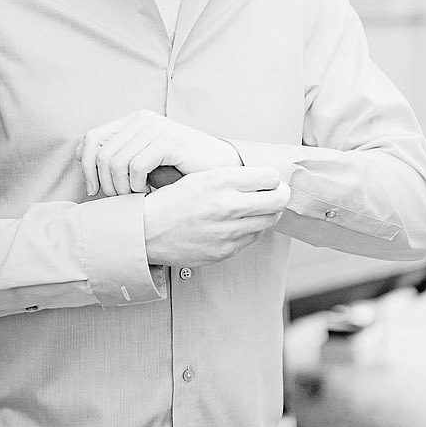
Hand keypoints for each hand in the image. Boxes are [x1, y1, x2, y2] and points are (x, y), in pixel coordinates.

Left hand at [78, 109, 241, 196]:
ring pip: (115, 162)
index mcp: (132, 121)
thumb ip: (116, 155)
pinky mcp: (169, 142)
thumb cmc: (180, 169)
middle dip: (104, 182)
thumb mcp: (142, 161)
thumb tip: (79, 156)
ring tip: (135, 196)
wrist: (221, 169)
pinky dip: (137, 185)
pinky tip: (148, 191)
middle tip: (119, 198)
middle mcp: (141, 120)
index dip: (86, 166)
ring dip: (121, 187)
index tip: (93, 190)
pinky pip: (136, 166)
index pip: (91, 138)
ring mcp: (156, 128)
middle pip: (100, 153)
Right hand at [142, 166, 289, 266]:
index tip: (268, 179)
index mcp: (217, 181)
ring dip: (267, 212)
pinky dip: (251, 228)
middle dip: (280, 194)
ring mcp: (228, 231)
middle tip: (274, 192)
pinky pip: (253, 237)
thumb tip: (265, 179)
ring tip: (255, 207)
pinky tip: (237, 223)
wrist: (145, 232)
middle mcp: (226, 206)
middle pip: (278, 199)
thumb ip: (230, 178)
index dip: (271, 177)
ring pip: (270, 220)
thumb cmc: (169, 202)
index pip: (269, 176)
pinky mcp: (227, 250)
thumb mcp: (196, 179)